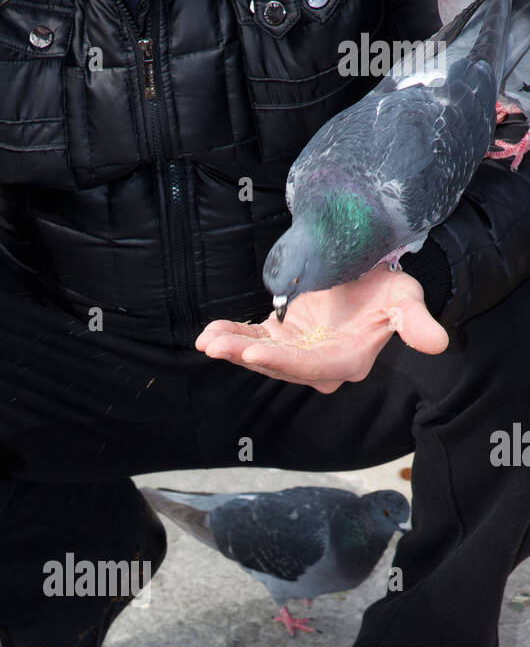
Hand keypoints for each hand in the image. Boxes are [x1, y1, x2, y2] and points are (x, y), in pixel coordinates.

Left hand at [195, 265, 448, 393]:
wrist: (373, 280)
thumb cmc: (391, 292)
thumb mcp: (406, 300)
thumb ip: (416, 323)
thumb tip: (438, 343)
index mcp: (346, 361)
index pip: (312, 367)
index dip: (281, 361)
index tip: (252, 351)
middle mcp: (318, 365)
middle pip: (279, 365)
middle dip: (246, 355)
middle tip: (217, 346)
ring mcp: (297, 353)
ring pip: (261, 355)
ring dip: (232, 347)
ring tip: (207, 340)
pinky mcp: (282, 339)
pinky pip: (253, 339)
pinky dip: (231, 335)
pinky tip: (208, 334)